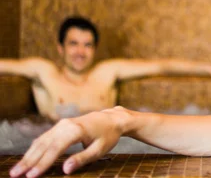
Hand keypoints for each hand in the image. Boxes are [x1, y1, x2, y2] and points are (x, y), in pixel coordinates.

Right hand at [10, 107, 128, 177]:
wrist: (112, 119)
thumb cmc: (108, 136)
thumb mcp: (99, 149)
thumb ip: (82, 159)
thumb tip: (65, 170)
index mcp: (76, 130)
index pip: (55, 149)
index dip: (42, 163)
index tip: (31, 176)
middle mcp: (66, 125)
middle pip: (44, 145)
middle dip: (29, 161)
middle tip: (15, 175)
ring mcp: (62, 124)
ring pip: (41, 141)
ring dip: (28, 156)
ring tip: (16, 170)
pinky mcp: (60, 126)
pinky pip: (44, 138)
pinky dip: (34, 149)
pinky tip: (27, 159)